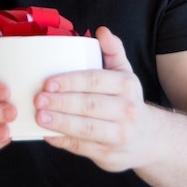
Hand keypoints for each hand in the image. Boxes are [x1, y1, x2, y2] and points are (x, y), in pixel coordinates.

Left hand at [35, 27, 152, 172]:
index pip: (95, 81)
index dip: (70, 82)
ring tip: (39, 117)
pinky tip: (47, 135)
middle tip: (38, 99)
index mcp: (126, 85)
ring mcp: (118, 135)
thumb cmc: (126, 99)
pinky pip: (82, 147)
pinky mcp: (108, 155)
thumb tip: (102, 31)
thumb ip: (113, 50)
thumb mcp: (124, 73)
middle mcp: (126, 110)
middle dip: (61, 103)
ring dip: (60, 123)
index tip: (48, 82)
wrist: (147, 138)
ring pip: (85, 129)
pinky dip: (63, 141)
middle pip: (89, 105)